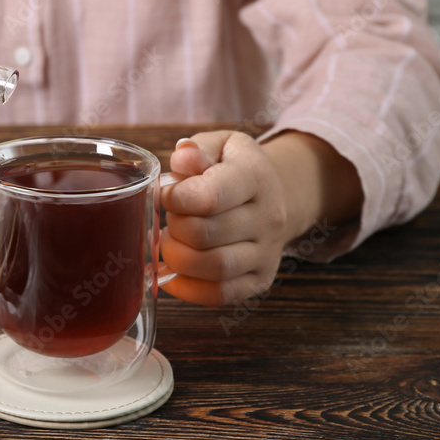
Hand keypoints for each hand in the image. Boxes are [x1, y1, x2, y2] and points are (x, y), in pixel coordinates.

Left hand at [157, 131, 289, 306]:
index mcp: (255, 177)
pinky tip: (172, 271)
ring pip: (214, 267)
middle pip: (205, 235)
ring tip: (170, 241)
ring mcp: (267, 253)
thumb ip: (198, 149)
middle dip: (174, 227)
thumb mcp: (220, 144)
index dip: (175, 199)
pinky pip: (220, 294)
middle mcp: (268, 218)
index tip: (165, 194)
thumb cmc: (234, 168)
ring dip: (177, 258)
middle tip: (170, 217)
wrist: (275, 195)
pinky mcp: (259, 279)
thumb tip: (182, 156)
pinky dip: (187, 288)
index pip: (209, 197)